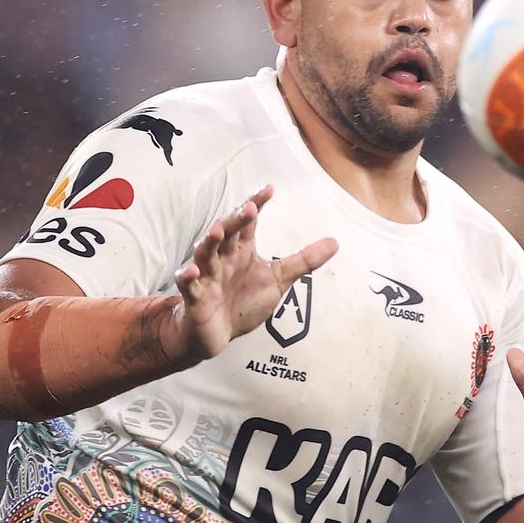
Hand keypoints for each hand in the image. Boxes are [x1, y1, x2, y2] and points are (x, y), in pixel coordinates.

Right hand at [162, 184, 337, 362]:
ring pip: (205, 254)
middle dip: (236, 220)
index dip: (256, 203)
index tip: (269, 188)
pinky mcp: (195, 298)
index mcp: (242, 250)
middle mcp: (223, 258)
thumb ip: (304, 261)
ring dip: (209, 242)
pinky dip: (188, 278)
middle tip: (249, 208)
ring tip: (217, 231)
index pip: (248, 221)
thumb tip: (335, 242)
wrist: (217, 334)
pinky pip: (188, 286)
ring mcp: (206, 276)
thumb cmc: (244, 302)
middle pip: (227, 232)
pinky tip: (192, 273)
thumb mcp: (279, 280)